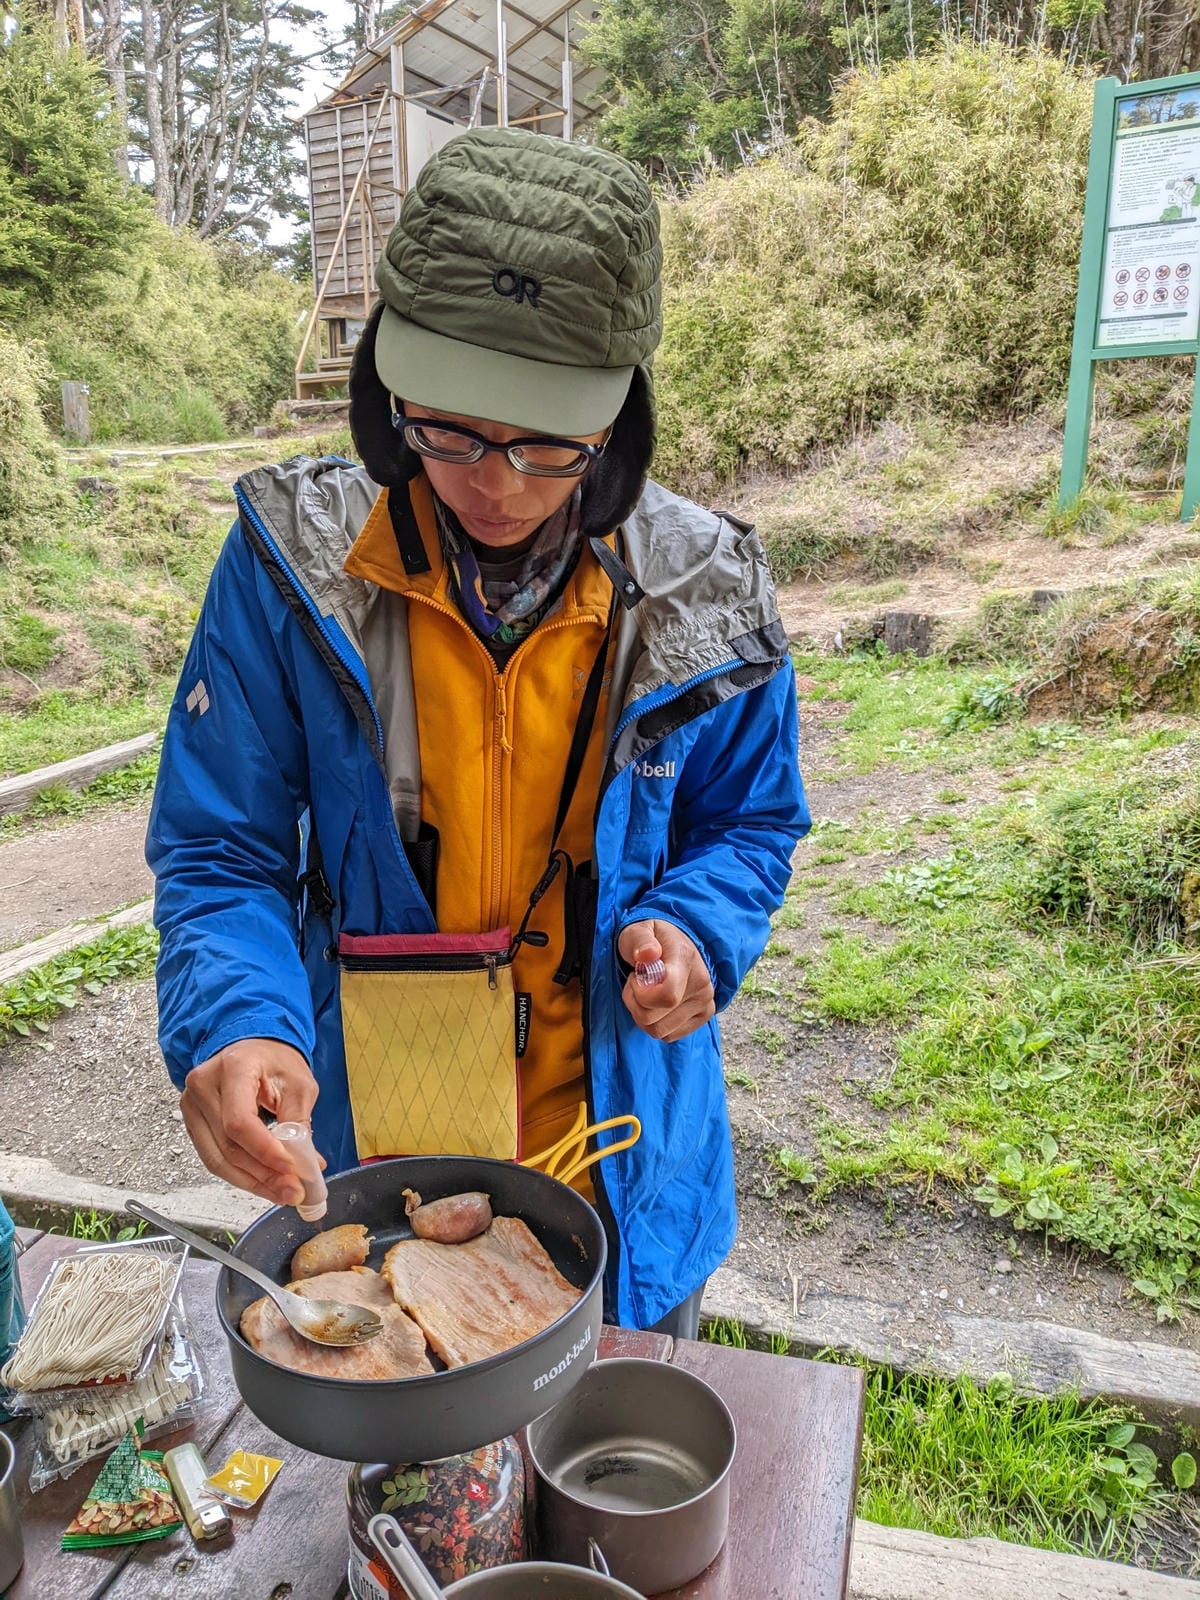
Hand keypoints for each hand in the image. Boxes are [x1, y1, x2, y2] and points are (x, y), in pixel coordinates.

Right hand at [180, 1038, 320, 1205]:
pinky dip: (239, 1175)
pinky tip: (261, 1183)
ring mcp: (192, 1104)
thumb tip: (305, 1165)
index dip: (264, 1152)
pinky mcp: (192, 1122)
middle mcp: (204, 1085)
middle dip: (264, 1174)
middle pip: (228, 1145)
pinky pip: (213, 1158)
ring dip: (251, 1182)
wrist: (252, 1049)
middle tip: (292, 1190)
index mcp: (233, 1068)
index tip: (290, 1170)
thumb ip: (299, 1123)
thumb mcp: (299, 1084)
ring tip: (280, 1192)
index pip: (240, 1121)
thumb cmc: (275, 1061)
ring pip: (217, 1159)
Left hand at [618, 919, 715, 1043]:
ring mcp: (705, 1002)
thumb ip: (640, 939)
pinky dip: (656, 1023)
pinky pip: (668, 1036)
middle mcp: (702, 984)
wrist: (677, 943)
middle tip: (637, 983)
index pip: (666, 995)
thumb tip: (647, 954)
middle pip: (655, 1019)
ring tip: (646, 993)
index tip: (635, 977)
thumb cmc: (653, 938)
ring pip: (659, 1031)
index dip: (641, 994)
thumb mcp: (638, 930)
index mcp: (686, 958)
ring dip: (643, 1015)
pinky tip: (656, 1003)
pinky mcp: (704, 1016)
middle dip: (635, 1004)